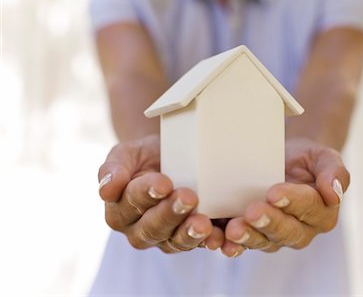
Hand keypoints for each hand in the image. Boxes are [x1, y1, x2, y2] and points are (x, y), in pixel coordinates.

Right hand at [97, 135, 223, 251]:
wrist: (170, 158)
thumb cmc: (145, 156)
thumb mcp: (126, 154)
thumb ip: (113, 169)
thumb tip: (106, 189)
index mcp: (120, 211)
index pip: (131, 203)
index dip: (146, 194)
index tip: (162, 183)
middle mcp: (139, 230)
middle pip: (153, 228)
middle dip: (171, 213)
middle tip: (188, 197)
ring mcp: (166, 238)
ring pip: (176, 241)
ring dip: (190, 233)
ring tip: (203, 223)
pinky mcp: (190, 239)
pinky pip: (199, 245)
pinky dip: (210, 242)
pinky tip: (219, 236)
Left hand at [221, 138, 349, 256]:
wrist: (285, 161)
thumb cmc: (306, 159)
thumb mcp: (325, 157)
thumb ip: (335, 172)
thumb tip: (334, 193)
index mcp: (321, 213)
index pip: (309, 208)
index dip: (292, 202)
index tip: (274, 192)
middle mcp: (301, 230)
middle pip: (286, 231)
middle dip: (268, 222)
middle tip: (252, 212)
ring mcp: (275, 236)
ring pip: (263, 241)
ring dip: (247, 237)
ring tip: (233, 230)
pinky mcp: (254, 234)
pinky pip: (243, 243)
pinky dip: (231, 244)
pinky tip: (219, 240)